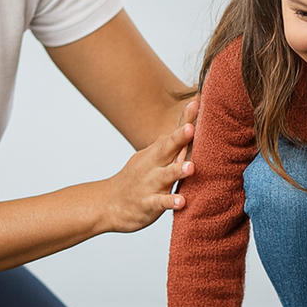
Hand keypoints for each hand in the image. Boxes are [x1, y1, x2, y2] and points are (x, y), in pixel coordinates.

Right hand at [100, 112, 194, 233]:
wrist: (108, 204)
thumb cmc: (135, 179)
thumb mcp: (150, 158)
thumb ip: (170, 145)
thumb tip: (189, 125)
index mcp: (157, 153)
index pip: (173, 133)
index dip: (185, 118)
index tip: (197, 102)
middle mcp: (153, 165)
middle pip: (167, 148)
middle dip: (179, 137)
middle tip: (191, 127)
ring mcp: (150, 184)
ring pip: (165, 176)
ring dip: (178, 170)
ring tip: (191, 167)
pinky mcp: (148, 204)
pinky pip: (160, 203)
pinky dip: (171, 202)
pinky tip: (182, 202)